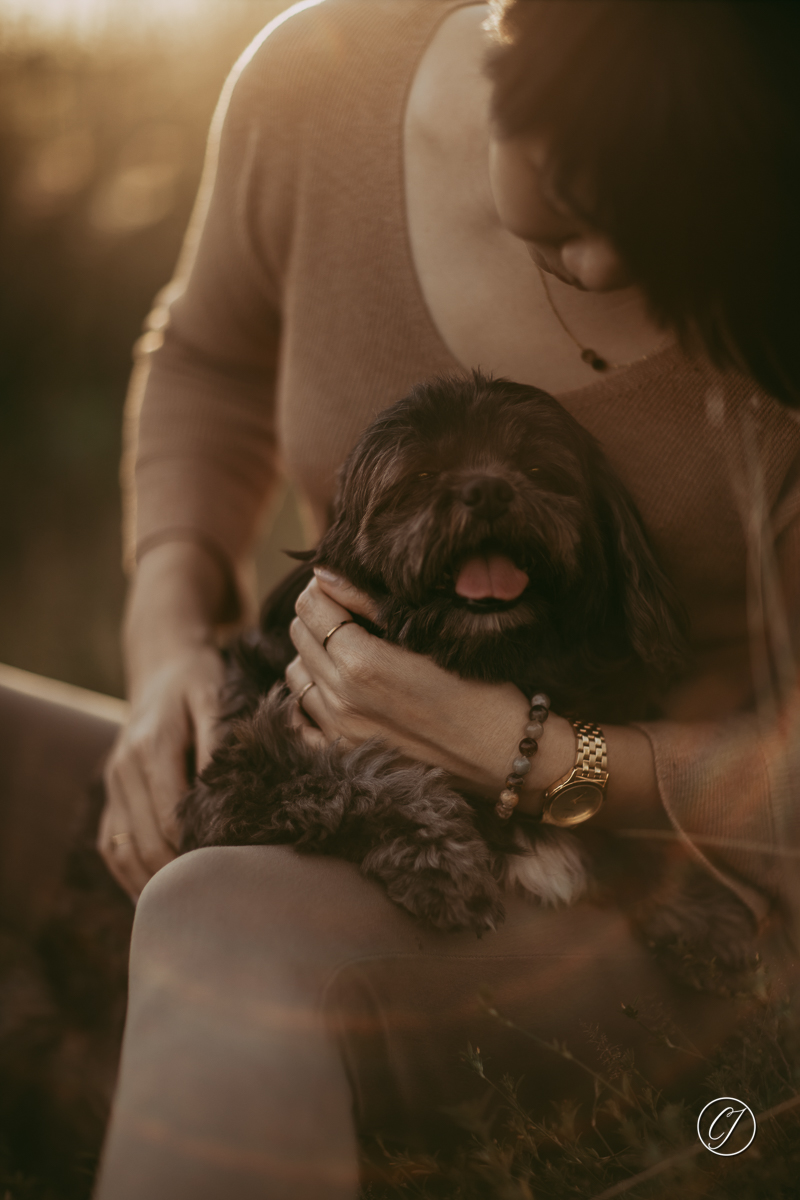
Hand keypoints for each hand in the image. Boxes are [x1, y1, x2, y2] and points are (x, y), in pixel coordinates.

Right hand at [100, 644, 225, 899]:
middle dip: (177, 874)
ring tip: (186, 908)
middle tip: (216, 900)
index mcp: (150, 746)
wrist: (159, 666)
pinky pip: (111, 845)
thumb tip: (227, 786)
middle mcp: (124, 769)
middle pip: (145, 841)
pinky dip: (129, 874)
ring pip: (123, 850)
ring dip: (150, 882)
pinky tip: (157, 894)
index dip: (197, 848)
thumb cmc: (196, 681)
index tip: (230, 871)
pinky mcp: (111, 795)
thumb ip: (219, 739)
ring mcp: (113, 785)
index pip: (169, 815)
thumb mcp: (213, 698)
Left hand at [285, 568, 575, 799]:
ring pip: (295, 676)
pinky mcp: (344, 754)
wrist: (502, 752)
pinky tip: (332, 688)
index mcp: (362, 662)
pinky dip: (307, 698)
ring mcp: (338, 730)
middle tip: (347, 611)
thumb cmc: (480, 687)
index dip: (323, 586)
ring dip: (312, 654)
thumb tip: (325, 575)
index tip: (343, 585)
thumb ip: (370, 602)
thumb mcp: (432, 631)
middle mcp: (341, 698)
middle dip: (317, 615)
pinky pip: (300, 720)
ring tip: (344, 648)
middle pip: (299, 635)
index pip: (311, 605)